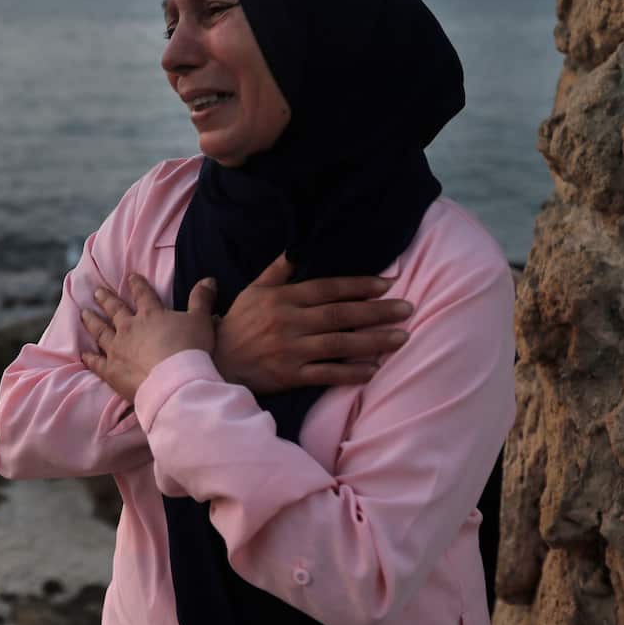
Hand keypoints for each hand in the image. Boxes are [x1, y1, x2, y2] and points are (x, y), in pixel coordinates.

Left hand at [79, 273, 217, 403]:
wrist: (175, 381)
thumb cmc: (191, 349)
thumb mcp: (201, 320)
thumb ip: (202, 299)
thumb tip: (208, 279)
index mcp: (151, 315)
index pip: (143, 295)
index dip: (137, 285)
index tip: (130, 276)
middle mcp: (130, 328)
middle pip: (115, 310)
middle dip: (106, 299)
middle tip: (97, 291)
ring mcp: (117, 349)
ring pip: (101, 332)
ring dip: (92, 321)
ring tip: (84, 313)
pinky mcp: (111, 370)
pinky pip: (97, 362)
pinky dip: (90, 358)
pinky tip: (83, 354)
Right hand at [214, 253, 412, 394]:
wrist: (215, 362)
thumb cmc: (237, 324)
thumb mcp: (253, 291)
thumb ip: (277, 271)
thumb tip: (296, 249)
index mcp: (282, 299)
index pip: (327, 288)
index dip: (358, 286)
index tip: (387, 283)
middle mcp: (288, 322)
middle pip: (340, 315)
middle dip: (377, 311)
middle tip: (408, 308)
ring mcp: (290, 350)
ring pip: (339, 344)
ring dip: (373, 340)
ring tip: (402, 337)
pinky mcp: (289, 375)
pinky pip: (326, 373)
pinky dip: (351, 372)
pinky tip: (374, 369)